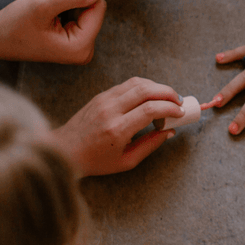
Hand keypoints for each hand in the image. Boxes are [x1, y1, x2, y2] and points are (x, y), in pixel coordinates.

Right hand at [0, 0, 105, 62]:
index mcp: (81, 47)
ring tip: (44, 8)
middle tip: (48, 1)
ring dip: (65, 0)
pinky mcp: (74, 40)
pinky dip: (62, 6)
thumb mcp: (43, 5)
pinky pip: (78, 13)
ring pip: (85, 7)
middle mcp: (85, 50)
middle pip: (93, 6)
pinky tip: (46, 13)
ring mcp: (80, 46)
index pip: (99, 6)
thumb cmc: (14, 24)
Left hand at [48, 77, 184, 175]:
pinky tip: (151, 97)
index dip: (170, 108)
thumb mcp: (126, 161)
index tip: (180, 113)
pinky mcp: (101, 95)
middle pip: (146, 90)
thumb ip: (150, 145)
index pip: (150, 109)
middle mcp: (110, 110)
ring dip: (157, 87)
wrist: (64, 150)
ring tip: (168, 98)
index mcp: (117, 129)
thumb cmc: (95, 160)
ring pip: (137, 82)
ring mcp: (104, 99)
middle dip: (168, 93)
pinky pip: (127, 84)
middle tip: (179, 101)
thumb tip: (169, 131)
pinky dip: (144, 87)